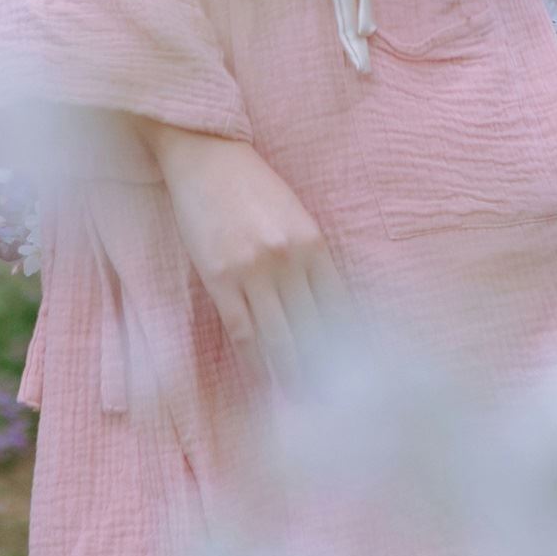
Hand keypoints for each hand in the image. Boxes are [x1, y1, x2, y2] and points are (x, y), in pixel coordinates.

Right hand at [140, 127, 352, 391]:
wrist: (207, 157)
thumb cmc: (253, 185)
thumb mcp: (294, 215)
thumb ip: (309, 256)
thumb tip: (322, 304)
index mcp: (313, 242)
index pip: (336, 305)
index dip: (342, 340)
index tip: (349, 368)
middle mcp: (288, 259)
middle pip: (310, 326)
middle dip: (320, 365)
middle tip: (329, 398)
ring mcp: (253, 270)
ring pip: (278, 335)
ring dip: (289, 370)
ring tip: (298, 396)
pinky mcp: (220, 277)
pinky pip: (241, 329)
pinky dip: (253, 356)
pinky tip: (260, 374)